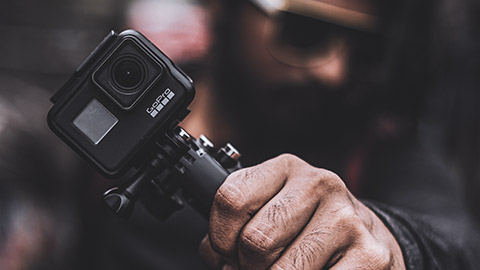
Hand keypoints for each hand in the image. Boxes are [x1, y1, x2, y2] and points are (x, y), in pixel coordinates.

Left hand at [199, 154, 404, 268]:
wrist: (365, 236)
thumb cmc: (307, 225)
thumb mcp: (270, 209)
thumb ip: (236, 225)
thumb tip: (215, 256)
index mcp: (286, 168)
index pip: (231, 199)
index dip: (220, 238)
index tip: (228, 251)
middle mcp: (319, 184)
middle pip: (256, 240)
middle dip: (248, 266)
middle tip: (259, 266)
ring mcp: (346, 218)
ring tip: (284, 269)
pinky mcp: (369, 254)